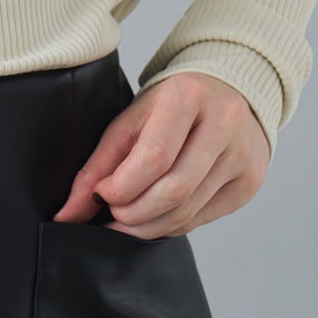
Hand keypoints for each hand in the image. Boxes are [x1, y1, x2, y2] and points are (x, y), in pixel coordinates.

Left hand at [48, 71, 271, 237]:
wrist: (228, 91)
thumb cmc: (173, 104)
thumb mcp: (132, 119)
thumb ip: (99, 165)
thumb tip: (68, 215)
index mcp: (188, 97)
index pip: (154, 157)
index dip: (122, 187)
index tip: (102, 195)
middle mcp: (224, 125)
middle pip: (173, 191)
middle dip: (133, 214)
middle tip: (112, 214)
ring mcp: (242, 157)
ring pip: (188, 212)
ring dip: (149, 226)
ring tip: (128, 218)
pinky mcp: (249, 183)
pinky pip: (202, 219)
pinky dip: (171, 224)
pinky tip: (156, 215)